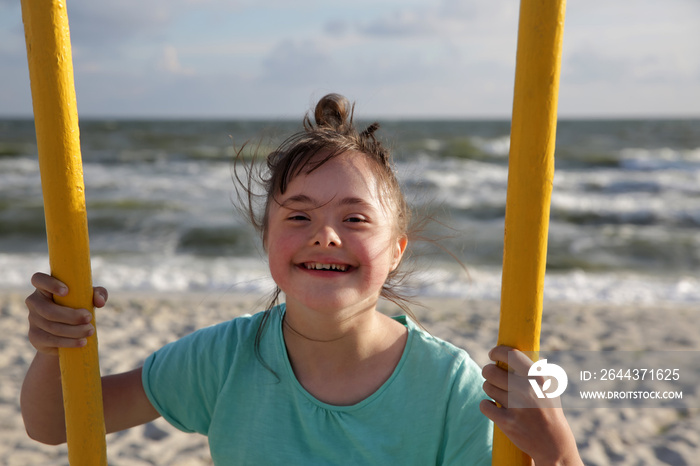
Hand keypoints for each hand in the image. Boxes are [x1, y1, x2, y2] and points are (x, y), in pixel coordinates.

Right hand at [25, 272, 108, 354]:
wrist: (66, 333)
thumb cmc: (79, 306)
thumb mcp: (90, 298)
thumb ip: (98, 293)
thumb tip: (100, 301)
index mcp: (45, 287)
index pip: (38, 279)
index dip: (50, 284)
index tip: (67, 291)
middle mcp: (34, 302)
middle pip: (48, 310)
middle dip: (71, 316)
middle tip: (89, 317)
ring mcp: (32, 320)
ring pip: (51, 327)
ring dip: (74, 330)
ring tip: (90, 330)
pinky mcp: (35, 336)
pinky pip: (51, 340)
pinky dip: (69, 342)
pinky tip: (82, 341)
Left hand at [479, 346, 581, 465]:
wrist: (554, 444)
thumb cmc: (549, 410)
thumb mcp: (548, 387)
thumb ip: (533, 369)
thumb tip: (511, 353)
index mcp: (538, 378)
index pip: (511, 355)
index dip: (498, 352)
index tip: (493, 354)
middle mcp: (527, 390)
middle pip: (491, 371)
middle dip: (488, 372)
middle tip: (492, 376)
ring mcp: (516, 406)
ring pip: (487, 387)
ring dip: (489, 388)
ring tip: (498, 394)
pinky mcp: (507, 422)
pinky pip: (484, 405)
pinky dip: (486, 405)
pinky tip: (494, 406)